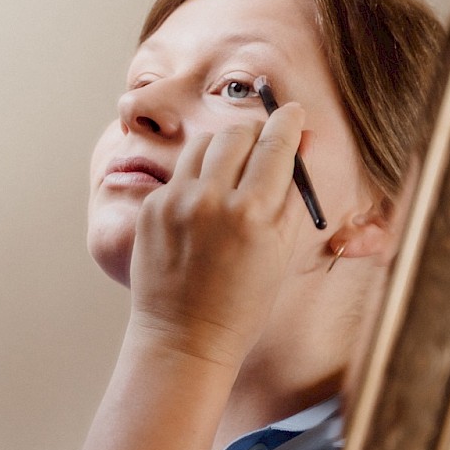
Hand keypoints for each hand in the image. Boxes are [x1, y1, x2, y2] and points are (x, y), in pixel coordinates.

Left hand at [127, 103, 306, 370]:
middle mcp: (211, 200)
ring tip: (232, 173)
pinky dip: (197, 178)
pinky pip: (179, 173)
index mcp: (253, 214)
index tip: (294, 112)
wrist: (185, 338)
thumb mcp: (281, 251)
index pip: (275, 143)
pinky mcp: (151, 208)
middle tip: (264, 143)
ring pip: (204, 144)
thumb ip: (291, 196)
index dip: (288, 121)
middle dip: (256, 132)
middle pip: (237, 133)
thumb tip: (297, 147)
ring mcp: (175, 202)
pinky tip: (204, 205)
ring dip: (223, 149)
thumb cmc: (243, 302)